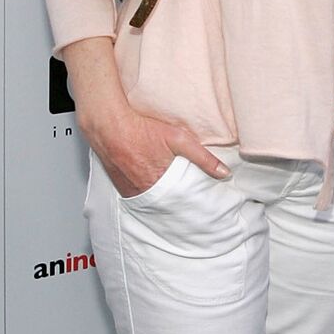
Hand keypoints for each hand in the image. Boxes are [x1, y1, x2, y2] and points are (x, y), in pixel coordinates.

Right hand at [88, 106, 230, 196]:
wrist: (109, 125)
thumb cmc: (142, 129)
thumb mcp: (179, 139)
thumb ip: (203, 157)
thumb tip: (224, 172)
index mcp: (162, 182)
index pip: (183, 201)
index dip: (191, 204)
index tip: (200, 208)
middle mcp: (145, 190)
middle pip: (167, 204)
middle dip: (177, 204)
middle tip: (187, 206)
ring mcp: (131, 190)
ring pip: (151, 202)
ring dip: (160, 200)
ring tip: (169, 197)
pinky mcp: (120, 187)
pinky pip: (136, 197)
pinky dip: (145, 195)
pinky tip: (150, 188)